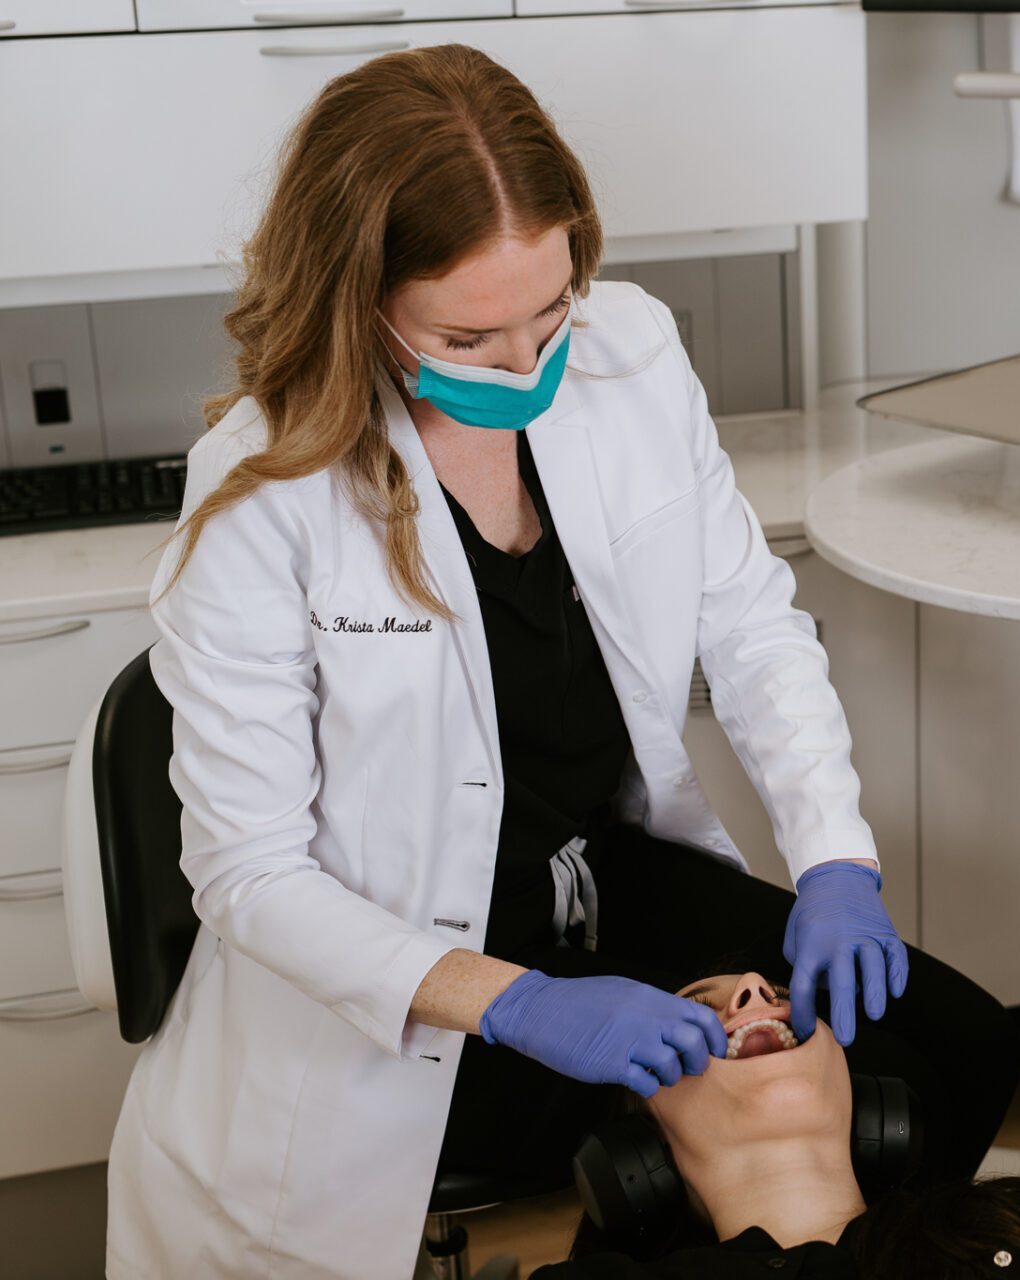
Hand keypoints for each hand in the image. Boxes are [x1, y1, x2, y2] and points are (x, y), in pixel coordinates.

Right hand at [479, 969, 727, 1097]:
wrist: (540, 1010)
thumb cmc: (579, 1002)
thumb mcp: (623, 992)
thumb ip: (653, 1006)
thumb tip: (680, 1022)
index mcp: (650, 998)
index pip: (701, 1017)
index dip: (713, 1038)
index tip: (712, 1051)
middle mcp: (645, 1017)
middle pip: (694, 1043)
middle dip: (697, 1061)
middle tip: (687, 1067)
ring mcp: (630, 1041)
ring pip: (672, 1067)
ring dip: (669, 1076)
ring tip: (655, 1073)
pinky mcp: (612, 1064)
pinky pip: (646, 1084)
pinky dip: (647, 1087)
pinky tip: (635, 1079)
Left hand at [783, 861, 908, 1046]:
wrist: (837, 877)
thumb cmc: (812, 913)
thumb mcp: (795, 936)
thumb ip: (801, 965)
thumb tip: (814, 995)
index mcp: (811, 945)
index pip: (804, 984)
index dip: (803, 1011)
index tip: (805, 1031)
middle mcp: (839, 942)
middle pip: (841, 981)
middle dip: (843, 1012)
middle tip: (845, 1039)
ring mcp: (865, 936)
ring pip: (873, 967)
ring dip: (874, 992)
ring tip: (873, 1013)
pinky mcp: (886, 933)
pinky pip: (895, 956)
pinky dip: (897, 974)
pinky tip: (895, 991)